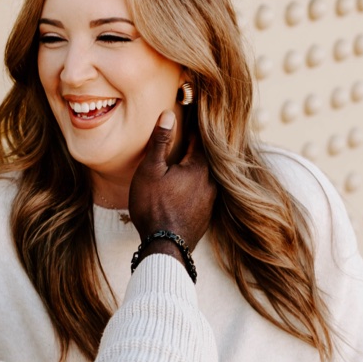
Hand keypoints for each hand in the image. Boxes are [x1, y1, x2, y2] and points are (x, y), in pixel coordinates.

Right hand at [128, 108, 215, 249]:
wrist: (164, 247)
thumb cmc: (153, 207)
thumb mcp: (151, 170)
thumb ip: (160, 141)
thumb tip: (168, 114)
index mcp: (200, 167)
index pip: (199, 139)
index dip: (192, 126)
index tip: (190, 115)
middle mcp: (212, 182)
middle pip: (204, 157)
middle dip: (195, 147)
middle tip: (189, 133)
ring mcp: (211, 199)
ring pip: (205, 175)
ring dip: (196, 166)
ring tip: (186, 157)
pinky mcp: (207, 213)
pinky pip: (203, 190)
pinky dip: (196, 183)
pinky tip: (187, 185)